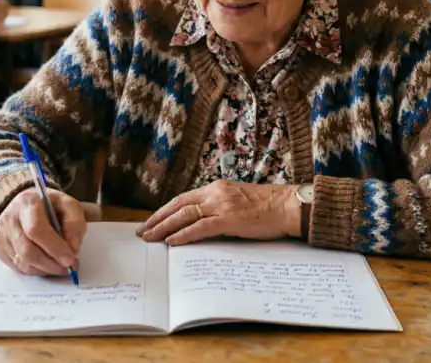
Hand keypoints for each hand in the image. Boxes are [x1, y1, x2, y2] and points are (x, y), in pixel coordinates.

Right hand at [0, 188, 86, 275]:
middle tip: (69, 269)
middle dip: (51, 264)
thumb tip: (73, 250)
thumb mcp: (69, 205)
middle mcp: (10, 219)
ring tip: (60, 267)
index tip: (70, 259)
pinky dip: (36, 271)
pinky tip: (47, 265)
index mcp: (28, 202)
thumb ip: (75, 224)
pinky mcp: (0, 249)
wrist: (26, 204)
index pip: (36, 229)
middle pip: (27, 250)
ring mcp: (2, 235)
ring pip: (22, 262)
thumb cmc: (50, 205)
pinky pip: (17, 268)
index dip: (54, 247)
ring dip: (45, 270)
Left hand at [137, 180, 299, 245]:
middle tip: (142, 231)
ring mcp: (222, 205)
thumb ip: (219, 207)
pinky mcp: (230, 219)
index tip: (151, 221)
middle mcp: (215, 193)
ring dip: (164, 227)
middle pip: (178, 205)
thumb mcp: (237, 201)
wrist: (287, 206)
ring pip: (185, 215)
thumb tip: (201, 223)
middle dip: (157, 219)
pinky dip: (184, 234)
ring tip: (150, 238)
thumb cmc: (267, 207)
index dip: (164, 210)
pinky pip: (201, 227)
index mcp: (216, 188)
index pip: (183, 199)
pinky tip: (172, 242)